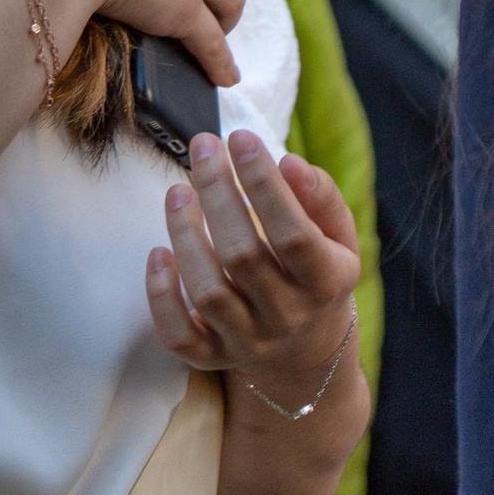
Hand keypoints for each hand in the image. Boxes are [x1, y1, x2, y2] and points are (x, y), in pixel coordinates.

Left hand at [146, 129, 361, 382]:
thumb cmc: (316, 270)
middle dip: (218, 194)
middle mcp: (287, 317)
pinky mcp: (212, 357)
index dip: (264, 185)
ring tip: (178, 190)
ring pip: (208, 294)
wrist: (306, 349)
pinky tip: (157, 253)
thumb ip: (319, 197)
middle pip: (243, 258)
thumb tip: (288, 162)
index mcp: (326, 283)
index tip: (240, 137)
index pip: (294, 234)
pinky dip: (161, 297)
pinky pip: (180, 337)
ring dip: (185, 236)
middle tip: (203, 146)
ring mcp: (248, 341)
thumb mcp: (336, 236)